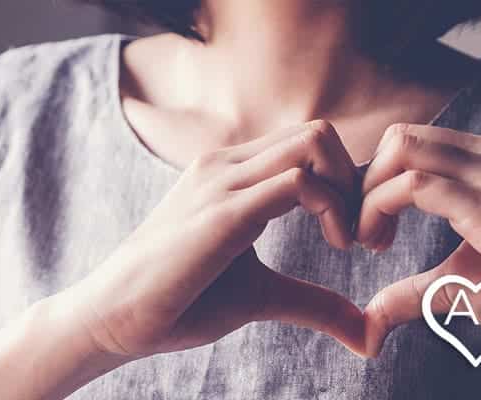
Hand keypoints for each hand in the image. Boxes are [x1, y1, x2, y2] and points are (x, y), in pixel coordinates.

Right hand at [72, 121, 365, 358]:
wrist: (114, 316)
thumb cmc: (180, 301)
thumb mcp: (262, 296)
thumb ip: (313, 302)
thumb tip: (367, 333)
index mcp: (232, 173)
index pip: (308, 144)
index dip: (348, 183)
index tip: (359, 235)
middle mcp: (227, 164)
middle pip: (319, 132)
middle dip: (359, 180)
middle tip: (365, 236)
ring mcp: (223, 181)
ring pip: (314, 141)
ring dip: (351, 189)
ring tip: (351, 241)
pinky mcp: (222, 212)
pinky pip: (298, 182)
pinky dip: (333, 207)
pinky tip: (336, 246)